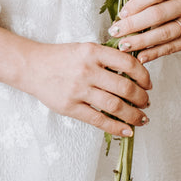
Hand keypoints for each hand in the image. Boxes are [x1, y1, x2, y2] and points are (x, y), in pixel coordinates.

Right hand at [22, 41, 151, 137]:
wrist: (31, 66)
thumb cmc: (61, 58)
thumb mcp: (85, 49)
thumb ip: (106, 58)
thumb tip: (134, 74)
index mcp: (93, 52)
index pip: (128, 63)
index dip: (144, 76)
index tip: (148, 84)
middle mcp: (87, 70)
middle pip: (125, 87)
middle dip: (142, 98)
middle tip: (146, 103)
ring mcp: (78, 89)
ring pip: (115, 106)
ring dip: (134, 115)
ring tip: (141, 118)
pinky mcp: (70, 106)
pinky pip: (98, 120)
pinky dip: (116, 127)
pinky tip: (127, 131)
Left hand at [108, 0, 180, 64]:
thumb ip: (146, 1)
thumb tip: (121, 19)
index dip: (135, 4)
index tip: (121, 14)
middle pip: (157, 15)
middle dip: (133, 25)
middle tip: (115, 32)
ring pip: (164, 33)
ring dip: (140, 41)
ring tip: (123, 46)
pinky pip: (171, 48)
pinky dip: (154, 53)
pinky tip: (140, 56)